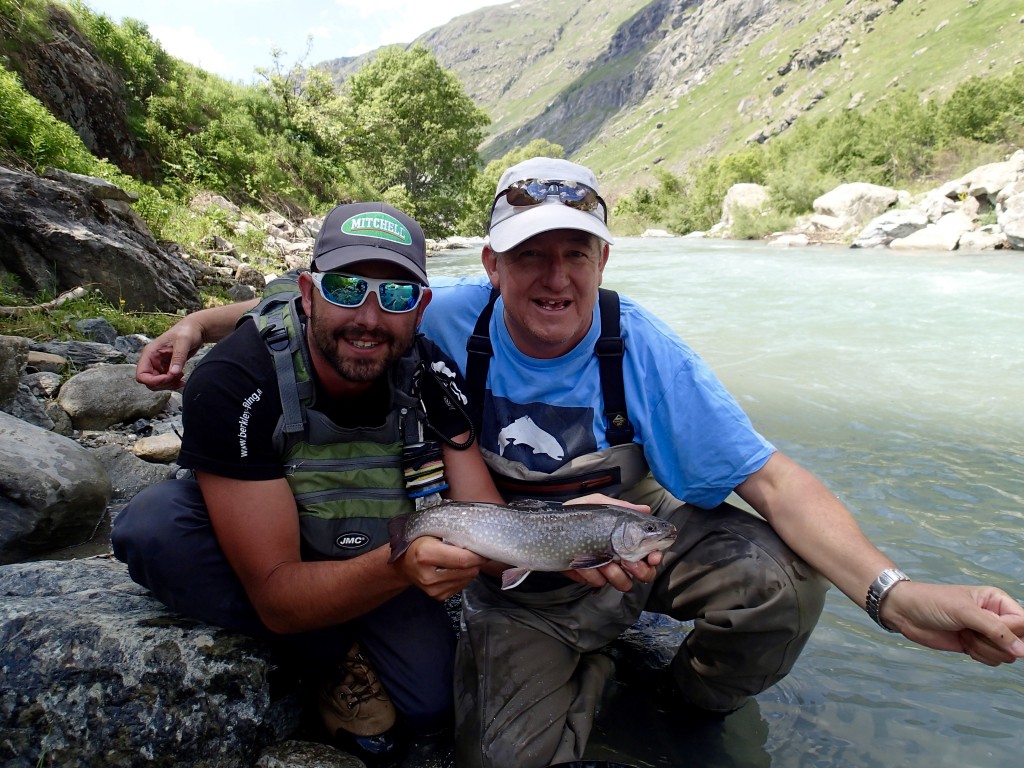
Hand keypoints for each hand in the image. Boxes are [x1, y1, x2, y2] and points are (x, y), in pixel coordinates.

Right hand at [136, 320, 205, 389]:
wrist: (196, 330)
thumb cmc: (187, 331)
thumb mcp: (183, 342)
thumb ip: (178, 357)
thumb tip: (174, 373)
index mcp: (150, 353)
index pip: (141, 375)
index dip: (153, 381)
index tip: (169, 377)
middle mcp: (152, 360)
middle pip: (149, 382)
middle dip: (164, 383)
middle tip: (178, 376)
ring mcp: (159, 365)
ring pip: (158, 384)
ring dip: (169, 385)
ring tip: (181, 375)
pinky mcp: (167, 368)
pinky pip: (166, 382)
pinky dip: (173, 384)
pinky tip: (182, 380)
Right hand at [390, 536, 486, 600]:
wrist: (403, 565)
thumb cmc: (418, 542)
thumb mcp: (431, 531)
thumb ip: (452, 534)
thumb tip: (478, 538)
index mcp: (425, 555)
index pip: (463, 559)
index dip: (478, 554)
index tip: (485, 547)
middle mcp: (429, 576)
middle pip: (468, 570)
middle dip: (476, 560)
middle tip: (474, 550)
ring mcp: (433, 590)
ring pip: (468, 578)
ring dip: (470, 568)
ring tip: (460, 558)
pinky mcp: (438, 597)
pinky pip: (462, 585)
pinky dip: (464, 576)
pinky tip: (455, 568)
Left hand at [562, 494, 657, 591]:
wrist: (544, 529)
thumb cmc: (575, 515)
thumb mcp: (597, 505)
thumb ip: (621, 506)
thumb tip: (646, 509)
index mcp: (626, 539)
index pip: (651, 552)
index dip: (656, 555)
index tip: (653, 556)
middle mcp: (619, 556)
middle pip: (644, 573)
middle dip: (640, 570)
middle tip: (628, 562)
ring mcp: (605, 569)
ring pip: (624, 582)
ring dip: (614, 573)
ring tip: (602, 560)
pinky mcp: (589, 577)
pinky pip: (598, 582)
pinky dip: (590, 572)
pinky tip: (579, 561)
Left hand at [884, 582, 1023, 665]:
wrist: (906, 613)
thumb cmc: (932, 602)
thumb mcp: (964, 611)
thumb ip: (995, 630)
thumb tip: (1022, 650)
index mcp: (997, 600)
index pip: (1023, 623)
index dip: (1011, 632)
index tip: (989, 630)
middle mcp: (996, 617)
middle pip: (1018, 642)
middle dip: (994, 642)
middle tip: (971, 630)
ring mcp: (986, 633)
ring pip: (1006, 655)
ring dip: (984, 649)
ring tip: (964, 634)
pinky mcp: (976, 646)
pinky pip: (993, 660)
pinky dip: (979, 655)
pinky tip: (963, 642)